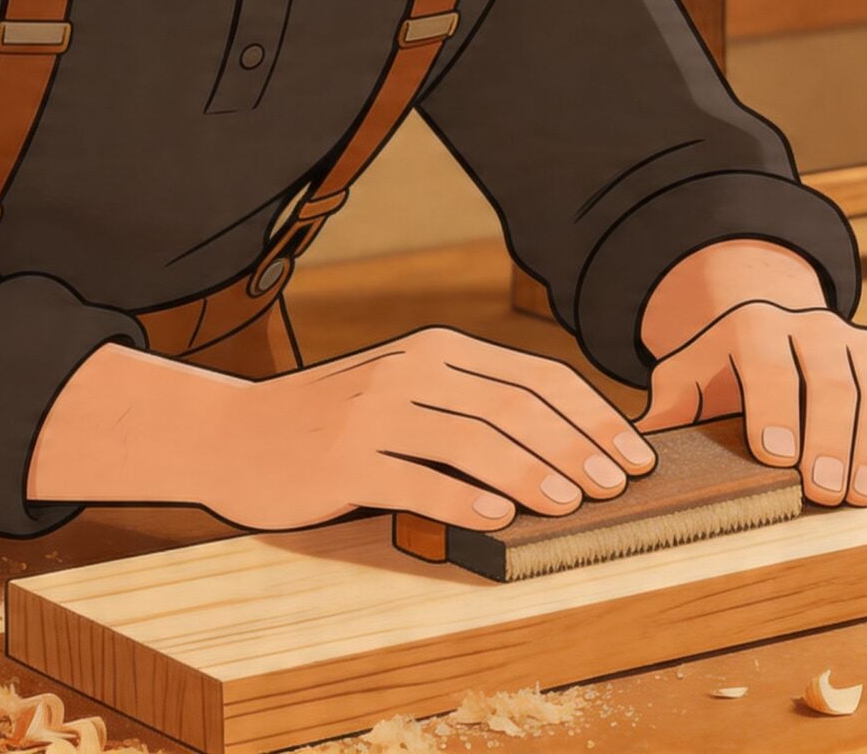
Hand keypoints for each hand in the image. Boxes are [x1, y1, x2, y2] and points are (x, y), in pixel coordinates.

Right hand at [179, 327, 656, 531]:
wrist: (229, 434)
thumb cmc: (331, 422)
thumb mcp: (404, 392)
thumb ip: (470, 405)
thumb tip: (566, 449)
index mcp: (436, 350)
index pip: (536, 376)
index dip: (594, 415)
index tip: (637, 454)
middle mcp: (411, 370)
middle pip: (516, 406)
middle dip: (579, 447)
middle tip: (619, 486)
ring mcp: (375, 414)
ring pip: (474, 439)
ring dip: (533, 472)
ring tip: (572, 503)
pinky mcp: (343, 459)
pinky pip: (415, 478)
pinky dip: (462, 497)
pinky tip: (498, 516)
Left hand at [636, 301, 866, 507]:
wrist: (777, 333)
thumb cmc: (725, 374)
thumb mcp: (687, 380)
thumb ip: (667, 411)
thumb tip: (630, 456)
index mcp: (756, 325)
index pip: (767, 362)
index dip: (773, 409)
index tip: (776, 459)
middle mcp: (815, 326)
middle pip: (832, 381)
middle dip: (830, 439)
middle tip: (824, 492)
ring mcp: (861, 343)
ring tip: (861, 496)